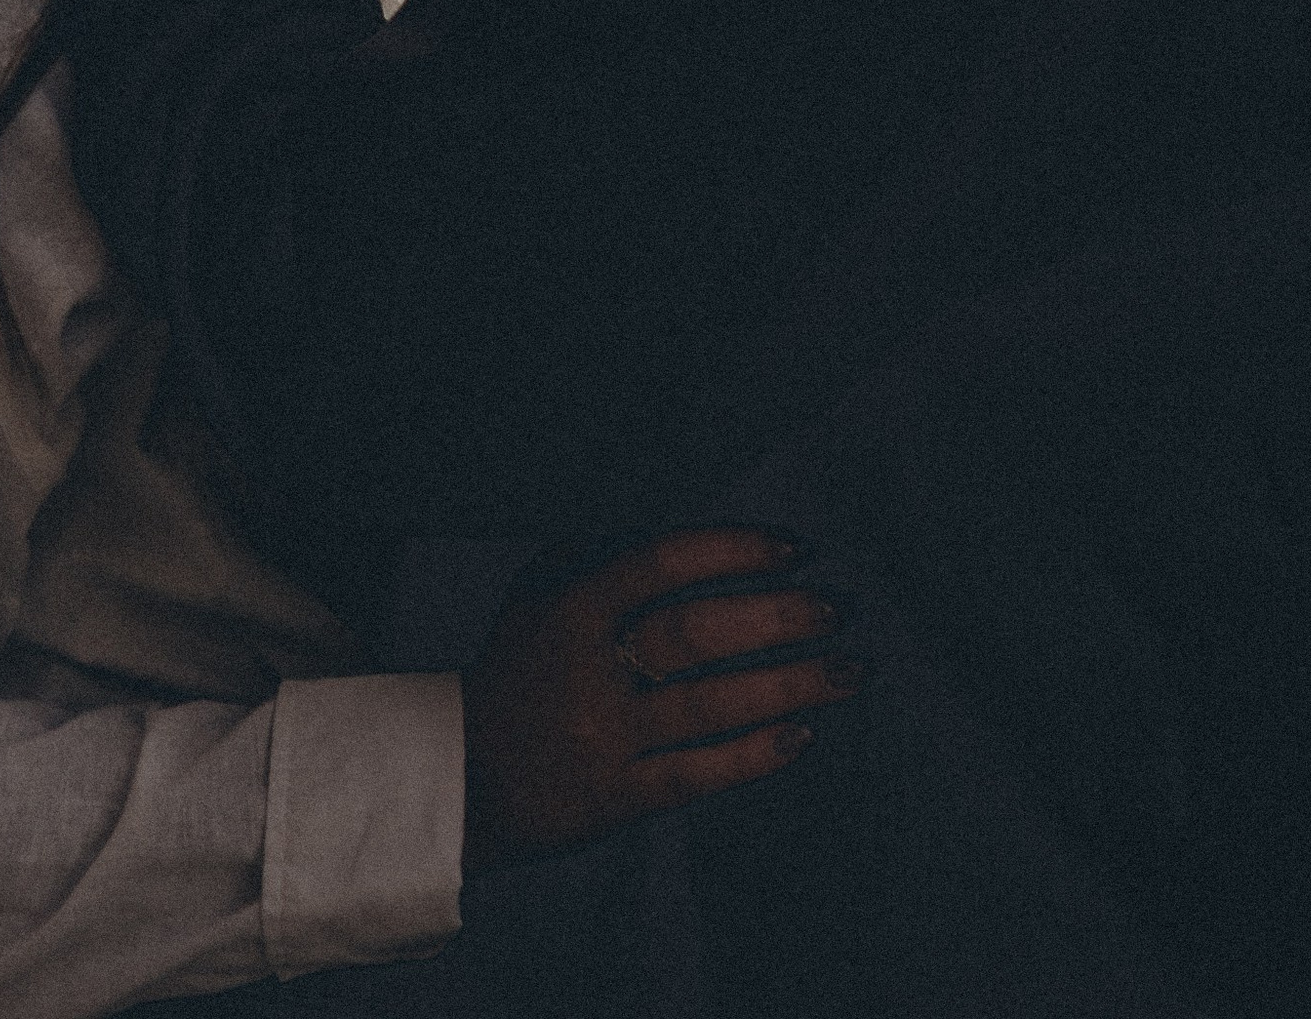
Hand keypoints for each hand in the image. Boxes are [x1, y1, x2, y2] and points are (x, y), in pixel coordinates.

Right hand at [461, 527, 856, 877]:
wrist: (461, 779)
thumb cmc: (511, 674)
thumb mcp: (533, 598)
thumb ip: (590, 551)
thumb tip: (658, 511)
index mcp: (571, 609)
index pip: (659, 564)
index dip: (730, 550)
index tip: (791, 547)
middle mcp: (591, 671)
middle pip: (695, 635)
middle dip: (775, 617)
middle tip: (835, 607)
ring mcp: (608, 738)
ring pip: (710, 706)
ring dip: (789, 686)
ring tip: (849, 670)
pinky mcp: (620, 799)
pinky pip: (698, 774)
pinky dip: (752, 756)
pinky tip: (802, 736)